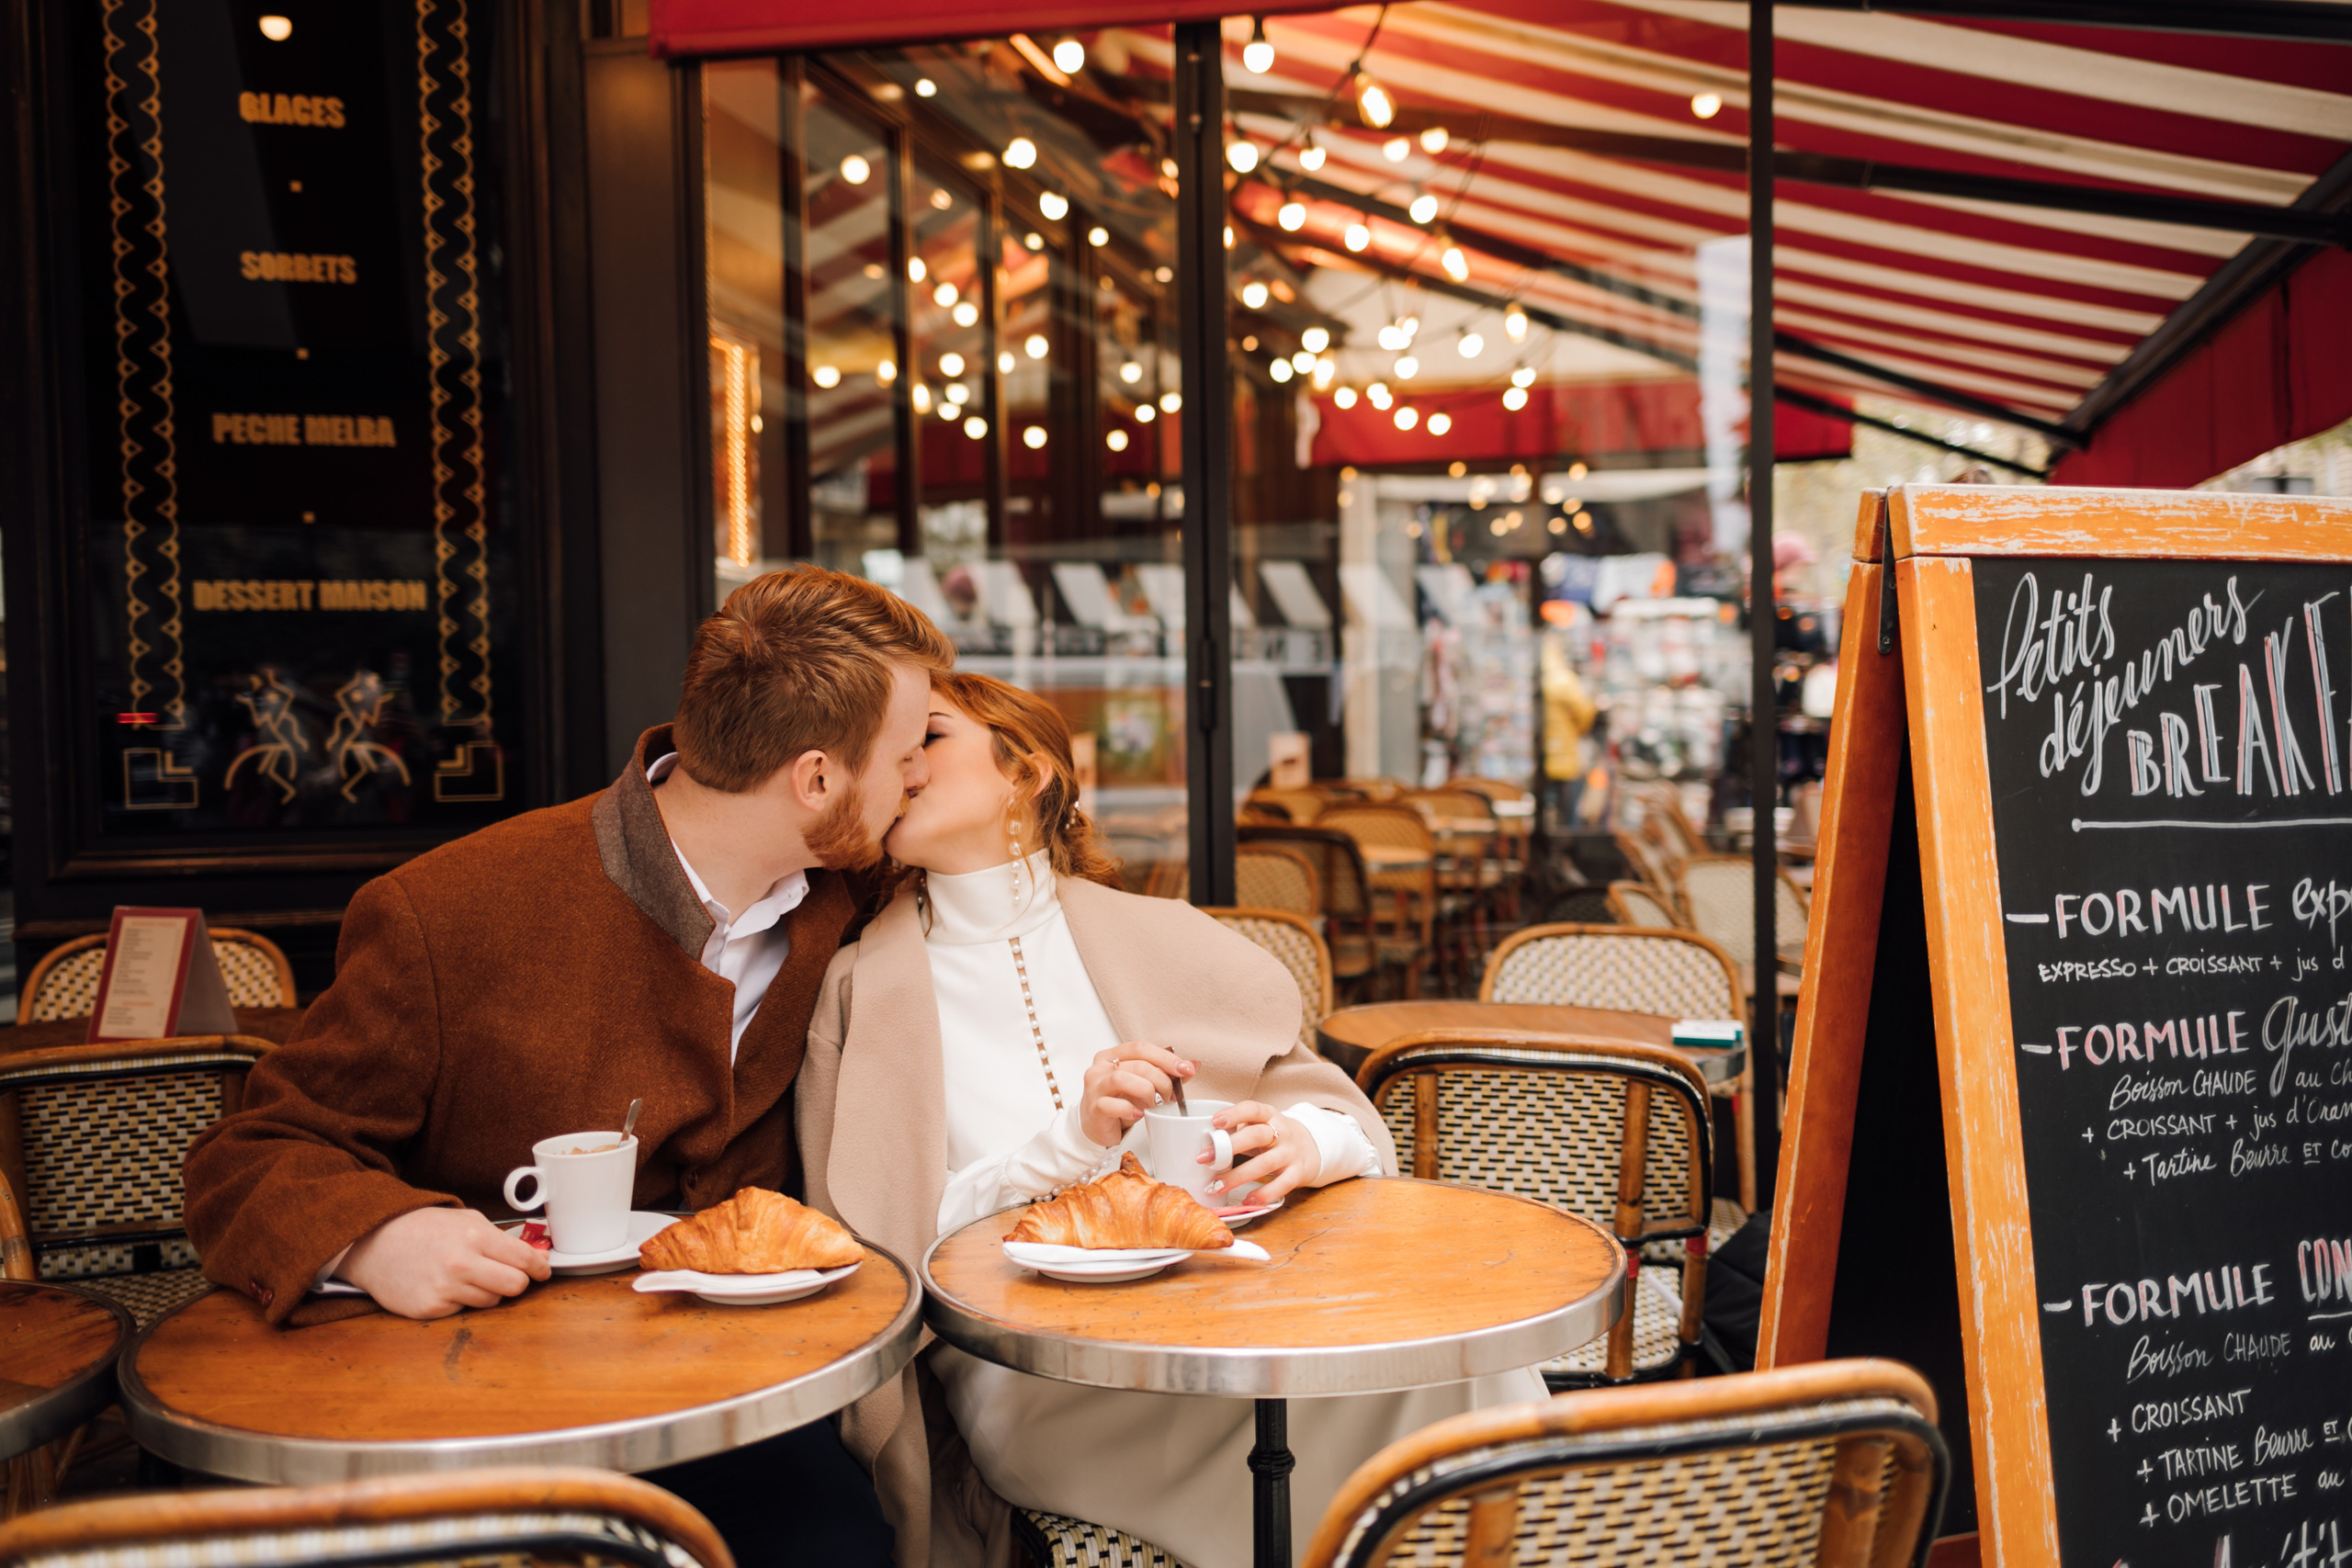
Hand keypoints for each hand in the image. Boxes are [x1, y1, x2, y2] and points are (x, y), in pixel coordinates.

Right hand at [337, 1206, 550, 1319]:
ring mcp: (445, 1289)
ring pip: (492, 1301)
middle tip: (510, 1276)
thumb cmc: (422, 1229)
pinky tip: (446, 1286)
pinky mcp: (430, 1309)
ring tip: (467, 1276)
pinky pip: (464, 1311)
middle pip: (515, 1286)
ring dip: (488, 1291)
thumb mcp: (465, 1220)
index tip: (543, 1271)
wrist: (374, 1243)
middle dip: (518, 1282)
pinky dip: (461, 1301)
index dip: (539, 1268)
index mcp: (475, 1236)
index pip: (524, 1259)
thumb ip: (501, 1238)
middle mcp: (462, 1264)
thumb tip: (536, 1257)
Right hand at [1079, 1040, 1194, 1148]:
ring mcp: (1094, 1087)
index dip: (1165, 1057)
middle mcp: (1100, 1068)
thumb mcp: (1144, 1085)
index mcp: (1111, 1055)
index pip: (1140, 1047)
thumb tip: (1193, 1065)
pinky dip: (1130, 1110)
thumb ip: (1167, 1074)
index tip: (1186, 1069)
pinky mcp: (1093, 1108)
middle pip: (1136, 1063)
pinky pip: (1112, 1104)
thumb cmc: (1119, 1102)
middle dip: (1161, 1079)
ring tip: (1154, 1104)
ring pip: (1122, 1078)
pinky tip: (1139, 1115)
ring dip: (1146, 1091)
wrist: (1097, 1128)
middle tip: (1170, 1094)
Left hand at [1207, 1101, 1322, 1202]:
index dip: (1234, 1114)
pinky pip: (1282, 1184)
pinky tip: (1248, 1199)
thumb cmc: (1275, 1137)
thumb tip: (1207, 1145)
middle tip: (1205, 1158)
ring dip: (1239, 1176)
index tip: (1215, 1122)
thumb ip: (1238, 1131)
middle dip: (1229, 1147)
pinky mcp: (1297, 1173)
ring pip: (1265, 1163)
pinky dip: (1264, 1194)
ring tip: (1217, 1185)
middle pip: (1256, 1136)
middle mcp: (1281, 1132)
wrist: (1311, 1147)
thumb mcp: (1260, 1125)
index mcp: (1269, 1115)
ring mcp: (1290, 1153)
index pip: (1252, 1109)